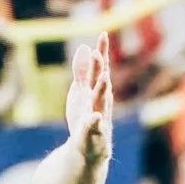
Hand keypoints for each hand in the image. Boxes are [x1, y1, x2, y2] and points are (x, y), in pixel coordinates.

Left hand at [65, 32, 113, 161]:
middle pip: (100, 82)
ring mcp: (99, 117)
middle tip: (97, 53)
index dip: (102, 52)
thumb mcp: (81, 92)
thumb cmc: (86, 117)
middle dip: (100, 69)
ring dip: (101, 90)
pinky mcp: (94, 134)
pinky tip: (94, 117)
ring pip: (101, 102)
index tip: (103, 34)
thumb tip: (84, 47)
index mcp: (96, 90)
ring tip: (102, 78)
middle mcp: (100, 101)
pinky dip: (94, 122)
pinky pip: (94, 127)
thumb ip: (82, 71)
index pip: (100, 69)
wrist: (87, 149)